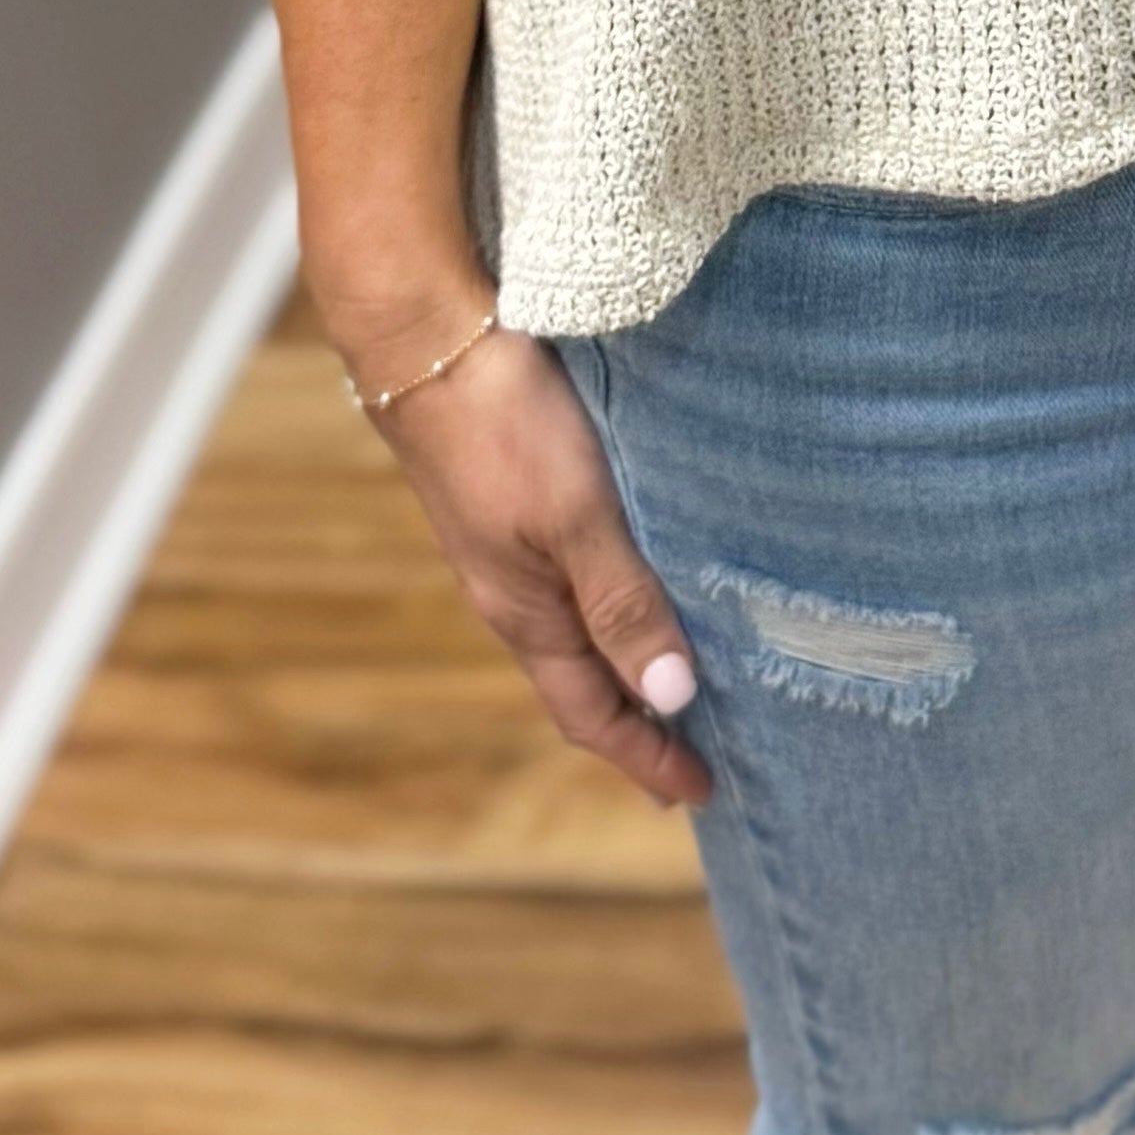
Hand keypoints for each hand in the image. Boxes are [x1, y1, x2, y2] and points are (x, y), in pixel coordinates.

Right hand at [346, 306, 712, 810]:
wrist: (432, 343)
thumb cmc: (505, 429)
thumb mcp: (575, 518)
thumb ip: (622, 603)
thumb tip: (672, 698)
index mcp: (526, 614)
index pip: (592, 715)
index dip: (645, 756)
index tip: (701, 791)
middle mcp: (518, 594)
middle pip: (586, 683)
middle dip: (640, 724)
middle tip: (700, 753)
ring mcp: (513, 550)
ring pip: (582, 631)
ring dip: (631, 663)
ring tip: (686, 677)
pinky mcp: (520, 504)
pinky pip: (577, 581)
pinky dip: (619, 605)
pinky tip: (645, 581)